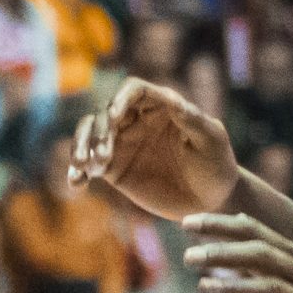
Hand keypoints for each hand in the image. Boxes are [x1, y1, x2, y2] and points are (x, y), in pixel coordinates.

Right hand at [69, 76, 239, 220]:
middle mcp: (137, 121)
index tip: (113, 116)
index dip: (120, 98)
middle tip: (103, 158)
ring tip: (82, 168)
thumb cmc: (217, 165)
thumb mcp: (211, 140)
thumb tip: (175, 102)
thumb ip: (193, 120)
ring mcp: (121, 144)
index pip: (134, 91)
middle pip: (104, 112)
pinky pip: (87, 166)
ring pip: (88, 134)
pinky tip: (75, 184)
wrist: (210, 201)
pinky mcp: (112, 169)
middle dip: (97, 131)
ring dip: (80, 147)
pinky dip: (76, 173)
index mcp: (161, 107)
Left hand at [187, 214, 292, 292]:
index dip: (223, 226)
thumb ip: (269, 256)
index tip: (186, 221)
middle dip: (225, 253)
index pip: (259, 235)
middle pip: (265, 257)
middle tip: (188, 255)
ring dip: (239, 289)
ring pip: (276, 292)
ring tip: (205, 288)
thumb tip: (236, 225)